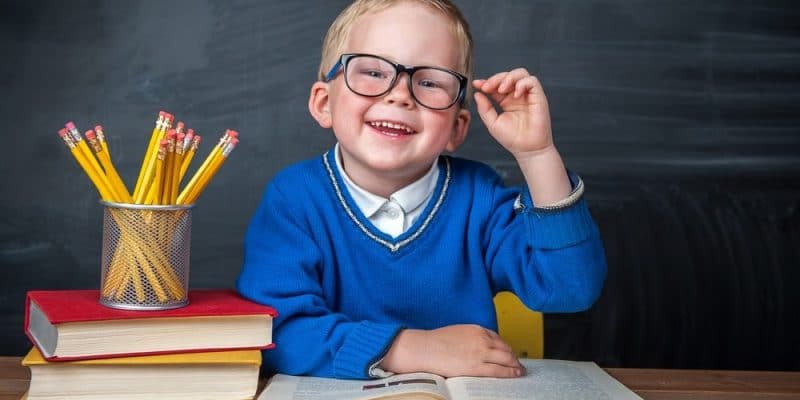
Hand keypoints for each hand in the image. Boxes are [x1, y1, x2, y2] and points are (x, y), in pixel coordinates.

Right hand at [381, 325, 523, 377]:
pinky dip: (510, 373)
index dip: (506, 347)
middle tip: (518, 363)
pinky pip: (499, 371)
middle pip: (506, 349)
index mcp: (477, 330)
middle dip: (513, 357)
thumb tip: (478, 347)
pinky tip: (514, 375)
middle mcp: (482, 340)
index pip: (498, 339)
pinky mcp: (477, 367)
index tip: (508, 352)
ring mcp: (481, 353)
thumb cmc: (436, 342)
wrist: (425, 348)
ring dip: (515, 365)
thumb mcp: (457, 333)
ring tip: (519, 370)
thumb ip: (471, 338)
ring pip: (506, 359)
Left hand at [472, 68, 553, 157]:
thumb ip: (484, 108)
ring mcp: (528, 95)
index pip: (496, 85)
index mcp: (506, 101)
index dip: (487, 82)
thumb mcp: (492, 123)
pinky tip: (515, 94)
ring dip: (508, 77)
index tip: (477, 84)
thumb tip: (477, 94)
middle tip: (487, 87)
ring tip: (501, 89)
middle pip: (507, 76)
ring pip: (521, 74)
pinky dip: (522, 83)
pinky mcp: (538, 97)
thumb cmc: (512, 138)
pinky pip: (532, 81)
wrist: (527, 149)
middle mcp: (517, 96)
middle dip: (495, 78)